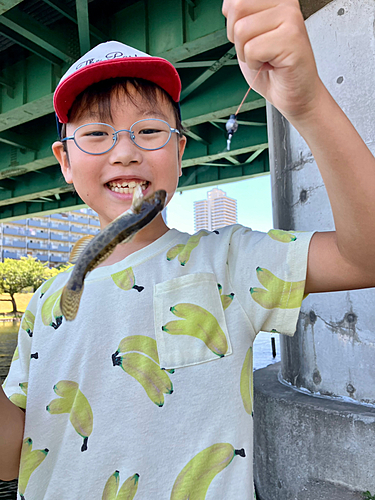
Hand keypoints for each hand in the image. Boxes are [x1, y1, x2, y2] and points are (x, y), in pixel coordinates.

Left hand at [222, 0, 323, 120]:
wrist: (294, 94)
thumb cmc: (273, 69)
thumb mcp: (247, 37)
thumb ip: (238, 16)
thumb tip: (227, 4)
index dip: (232, 24)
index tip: (251, 37)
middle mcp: (285, 3)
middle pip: (237, 8)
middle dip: (237, 38)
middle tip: (256, 50)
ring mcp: (290, 18)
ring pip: (242, 29)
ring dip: (247, 53)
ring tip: (264, 58)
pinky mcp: (291, 38)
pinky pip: (252, 49)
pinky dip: (255, 64)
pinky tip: (271, 65)